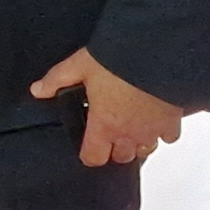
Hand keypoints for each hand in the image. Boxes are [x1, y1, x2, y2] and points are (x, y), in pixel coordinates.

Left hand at [29, 47, 184, 168]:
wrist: (155, 51)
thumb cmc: (118, 60)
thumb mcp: (80, 65)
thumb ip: (57, 80)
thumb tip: (38, 90)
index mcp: (104, 125)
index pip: (94, 158)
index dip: (90, 153)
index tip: (89, 143)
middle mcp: (128, 134)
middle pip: (121, 157)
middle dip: (115, 148)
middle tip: (111, 130)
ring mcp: (152, 130)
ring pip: (145, 150)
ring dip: (138, 142)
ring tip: (133, 126)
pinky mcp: (172, 121)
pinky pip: (168, 137)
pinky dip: (162, 132)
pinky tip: (157, 117)